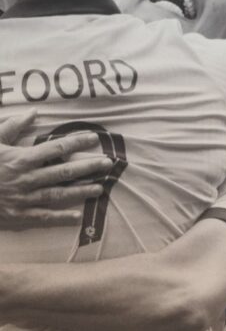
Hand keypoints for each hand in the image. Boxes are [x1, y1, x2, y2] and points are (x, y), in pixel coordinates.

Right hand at [0, 111, 112, 229]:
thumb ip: (11, 126)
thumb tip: (33, 112)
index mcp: (20, 158)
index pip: (55, 148)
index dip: (76, 143)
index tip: (94, 138)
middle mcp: (26, 178)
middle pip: (64, 171)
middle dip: (88, 167)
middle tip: (108, 163)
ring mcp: (24, 197)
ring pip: (59, 194)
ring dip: (82, 191)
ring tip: (101, 188)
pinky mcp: (20, 214)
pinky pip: (44, 216)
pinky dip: (61, 217)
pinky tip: (78, 216)